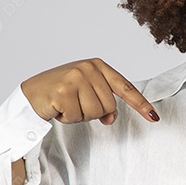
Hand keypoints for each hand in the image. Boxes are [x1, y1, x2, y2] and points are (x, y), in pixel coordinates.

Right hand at [20, 58, 159, 125]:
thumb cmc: (61, 92)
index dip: (140, 104)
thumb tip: (111, 118)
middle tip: (76, 104)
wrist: (31, 93)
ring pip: (95, 113)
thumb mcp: (86, 93)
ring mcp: (75, 78)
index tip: (154, 117)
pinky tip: (58, 108)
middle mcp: (88, 69)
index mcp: (98, 66)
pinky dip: (67, 118)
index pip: (125, 87)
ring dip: (80, 116)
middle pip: (109, 106)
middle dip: (93, 112)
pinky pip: (77, 117)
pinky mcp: (63, 91)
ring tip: (67, 105)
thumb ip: (103, 102)